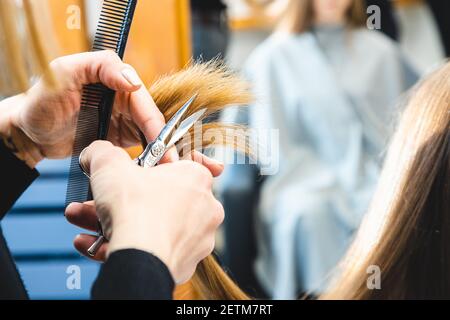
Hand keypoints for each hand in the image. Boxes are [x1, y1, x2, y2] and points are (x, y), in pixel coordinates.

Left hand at [0, 50, 173, 166]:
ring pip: (150, 131)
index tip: (159, 139)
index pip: (141, 97)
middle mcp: (122, 95)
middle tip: (168, 160)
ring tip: (165, 167)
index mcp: (113, 77)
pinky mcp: (121, 135)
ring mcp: (123, 116)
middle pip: (150, 116)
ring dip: (159, 149)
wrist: (30, 133)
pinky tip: (153, 167)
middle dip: (161, 138)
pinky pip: (141, 144)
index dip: (152, 118)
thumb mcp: (63, 72)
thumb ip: (100, 67)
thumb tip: (135, 81)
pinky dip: (149, 155)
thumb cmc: (40, 100)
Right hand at [66, 141, 224, 283]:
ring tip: (84, 221)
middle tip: (97, 199)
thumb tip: (97, 152)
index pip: (178, 162)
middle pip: (157, 196)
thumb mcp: (110, 165)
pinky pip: (152, 249)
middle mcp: (204, 207)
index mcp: (196, 177)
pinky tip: (92, 243)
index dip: (149, 165)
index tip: (132, 171)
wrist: (141, 261)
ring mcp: (196, 238)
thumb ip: (103, 152)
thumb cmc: (135, 210)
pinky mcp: (185, 263)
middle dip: (120, 198)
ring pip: (151, 224)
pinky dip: (125, 245)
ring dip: (115, 222)